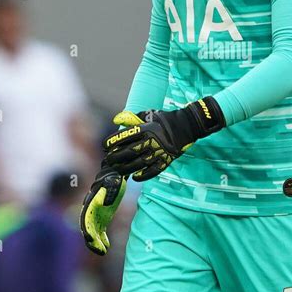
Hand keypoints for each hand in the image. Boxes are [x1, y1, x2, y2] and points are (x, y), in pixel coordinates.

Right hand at [80, 164, 126, 255]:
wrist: (114, 173)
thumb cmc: (113, 176)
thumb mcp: (112, 181)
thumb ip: (109, 188)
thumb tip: (105, 197)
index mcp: (91, 202)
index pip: (86, 218)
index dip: (87, 229)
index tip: (90, 239)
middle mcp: (91, 209)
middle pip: (88, 228)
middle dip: (92, 240)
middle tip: (100, 251)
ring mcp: (96, 214)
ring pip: (93, 231)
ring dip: (96, 242)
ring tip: (103, 252)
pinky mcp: (102, 216)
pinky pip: (100, 230)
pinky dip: (102, 239)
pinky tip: (107, 247)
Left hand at [103, 97, 224, 181]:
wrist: (187, 126)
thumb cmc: (165, 119)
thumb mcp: (148, 114)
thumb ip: (131, 117)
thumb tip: (115, 120)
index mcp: (146, 128)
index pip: (124, 136)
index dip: (112, 141)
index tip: (105, 146)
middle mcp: (151, 141)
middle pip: (128, 152)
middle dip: (115, 157)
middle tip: (107, 161)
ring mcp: (159, 152)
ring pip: (138, 164)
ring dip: (125, 169)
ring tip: (117, 170)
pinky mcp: (166, 160)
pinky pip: (152, 171)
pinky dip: (142, 175)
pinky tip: (135, 177)